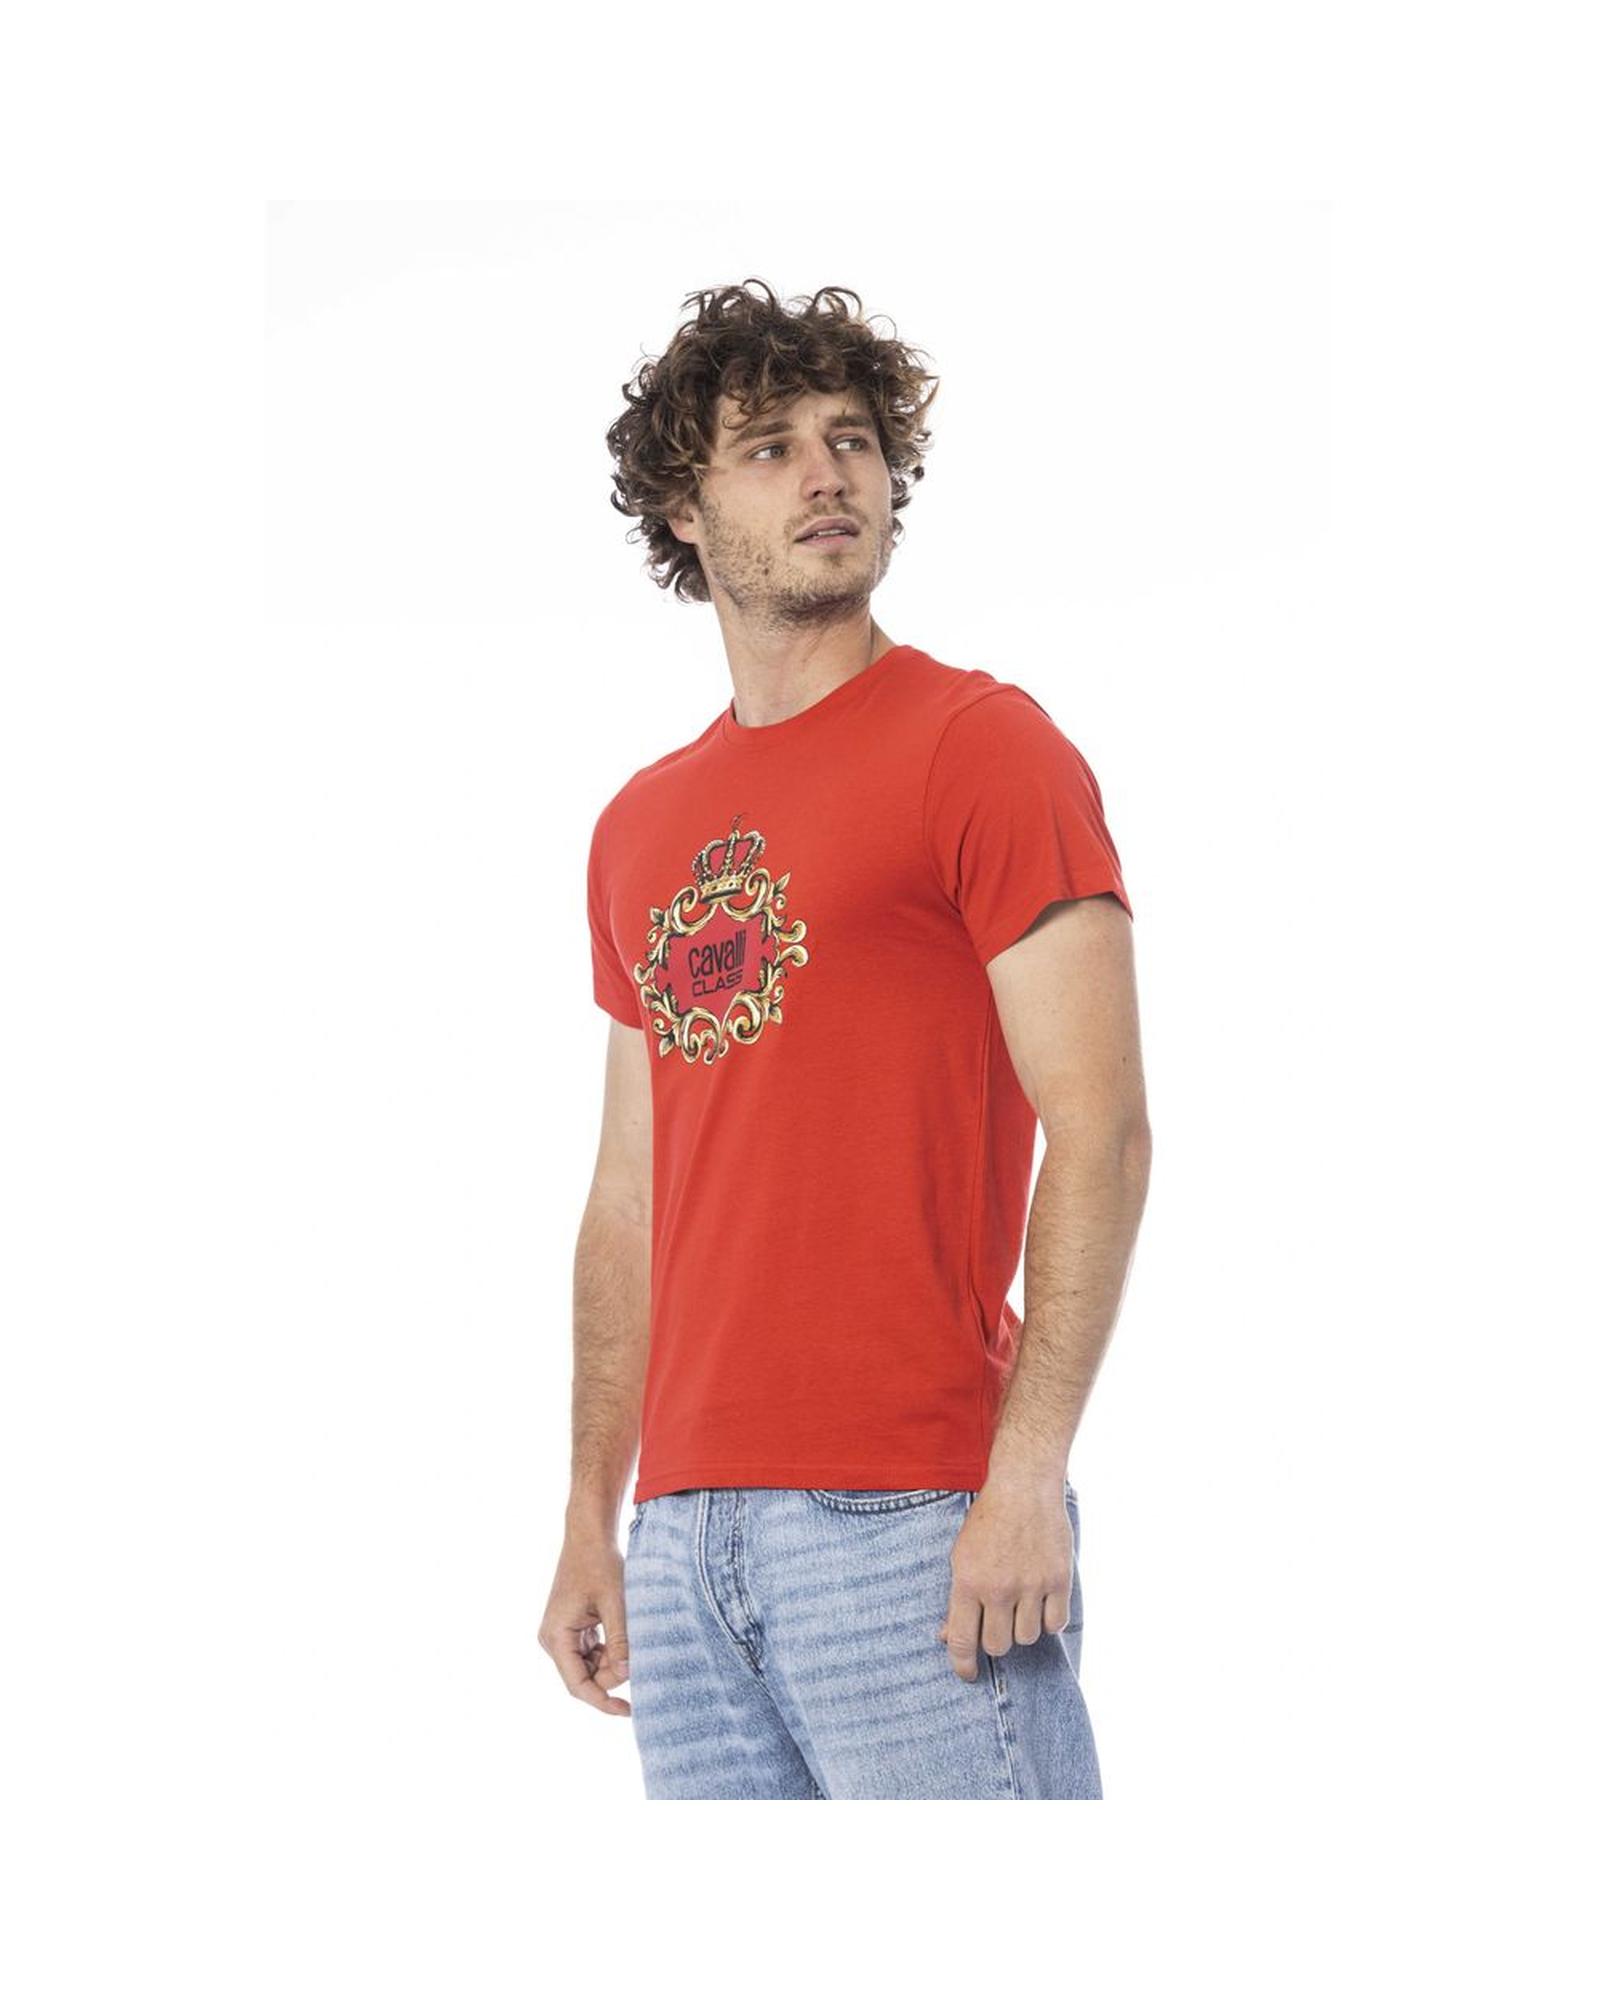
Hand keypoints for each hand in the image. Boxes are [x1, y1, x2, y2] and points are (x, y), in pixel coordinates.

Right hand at [538, 1527, 632, 1715]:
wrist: (589, 1535)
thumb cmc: (600, 1564)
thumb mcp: (615, 1603)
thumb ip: (620, 1641)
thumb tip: (627, 1675)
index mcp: (556, 1637)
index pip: (577, 1685)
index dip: (602, 1701)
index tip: (628, 1711)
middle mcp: (552, 1640)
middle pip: (584, 1677)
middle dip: (612, 1673)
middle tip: (638, 1656)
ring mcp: (560, 1634)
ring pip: (589, 1666)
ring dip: (612, 1661)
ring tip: (631, 1637)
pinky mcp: (570, 1628)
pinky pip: (589, 1652)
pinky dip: (609, 1650)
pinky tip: (623, 1634)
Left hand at [937, 1477, 1074, 1681]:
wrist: (1024, 1486)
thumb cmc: (987, 1520)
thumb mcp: (960, 1555)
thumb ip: (957, 1598)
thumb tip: (946, 1637)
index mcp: (968, 1581)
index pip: (962, 1640)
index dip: (963, 1665)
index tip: (967, 1674)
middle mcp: (999, 1588)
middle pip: (998, 1645)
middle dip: (995, 1640)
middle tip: (997, 1623)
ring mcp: (1031, 1585)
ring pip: (1027, 1638)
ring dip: (1022, 1628)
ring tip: (1020, 1605)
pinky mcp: (1058, 1579)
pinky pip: (1055, 1624)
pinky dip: (1048, 1620)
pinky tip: (1041, 1603)